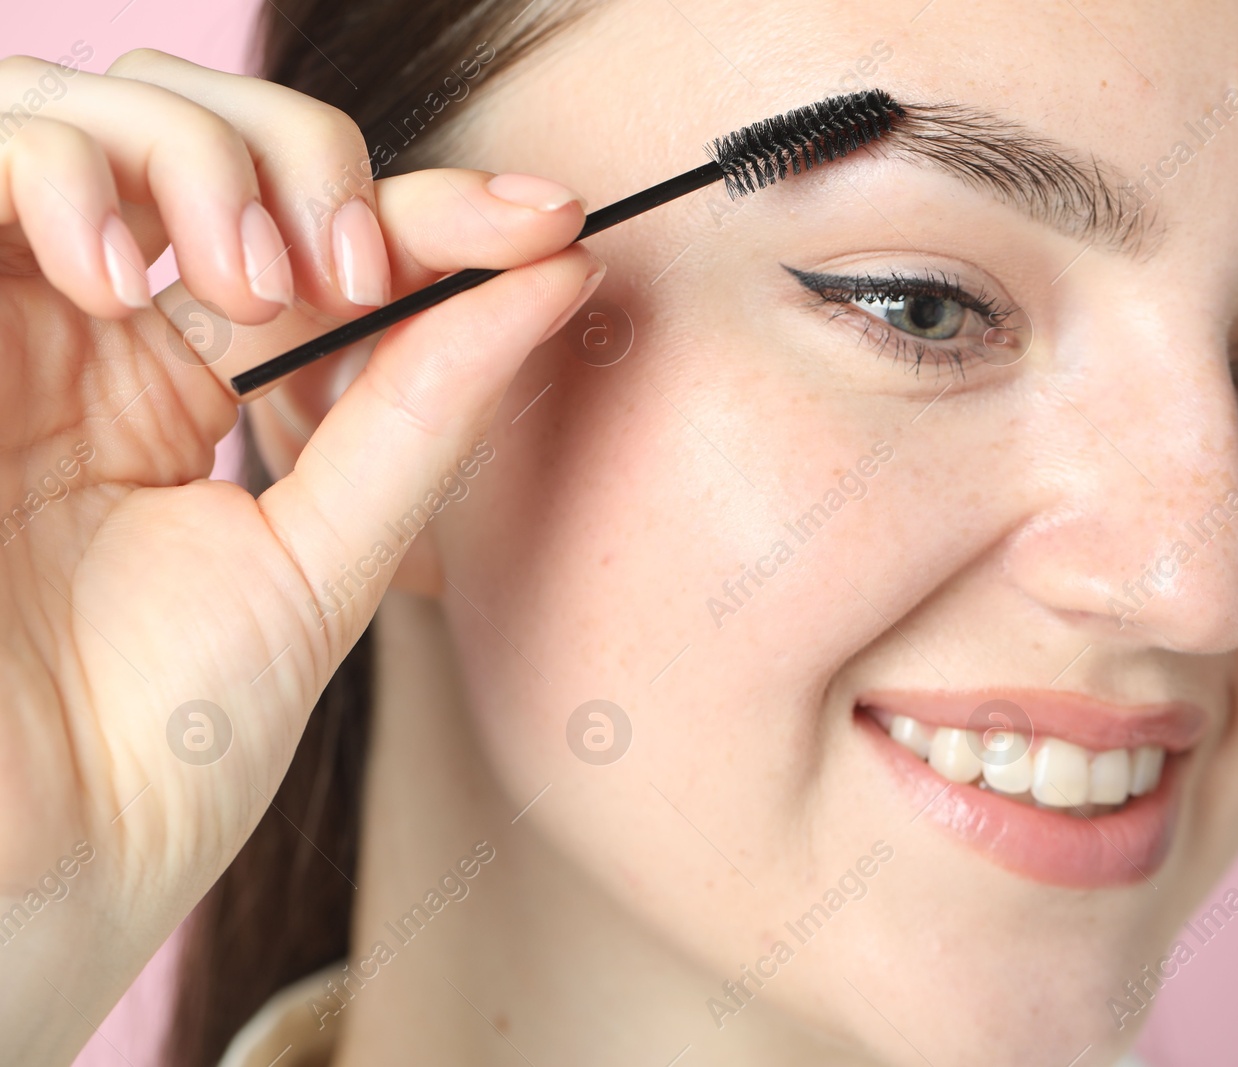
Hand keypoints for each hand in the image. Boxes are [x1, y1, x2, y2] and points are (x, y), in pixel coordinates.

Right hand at [0, 48, 597, 1063]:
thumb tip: (554, 279)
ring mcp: (10, 318)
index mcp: (201, 389)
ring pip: (97, 115)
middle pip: (215, 137)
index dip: (435, 210)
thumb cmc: (166, 738)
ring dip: (197, 157)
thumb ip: (425, 411)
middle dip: (307, 160)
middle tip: (353, 264)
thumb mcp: (326, 555)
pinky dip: (64, 170)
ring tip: (250, 280)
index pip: (325, 239)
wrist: (40, 853)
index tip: (545, 223)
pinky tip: (114, 274)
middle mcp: (101, 335)